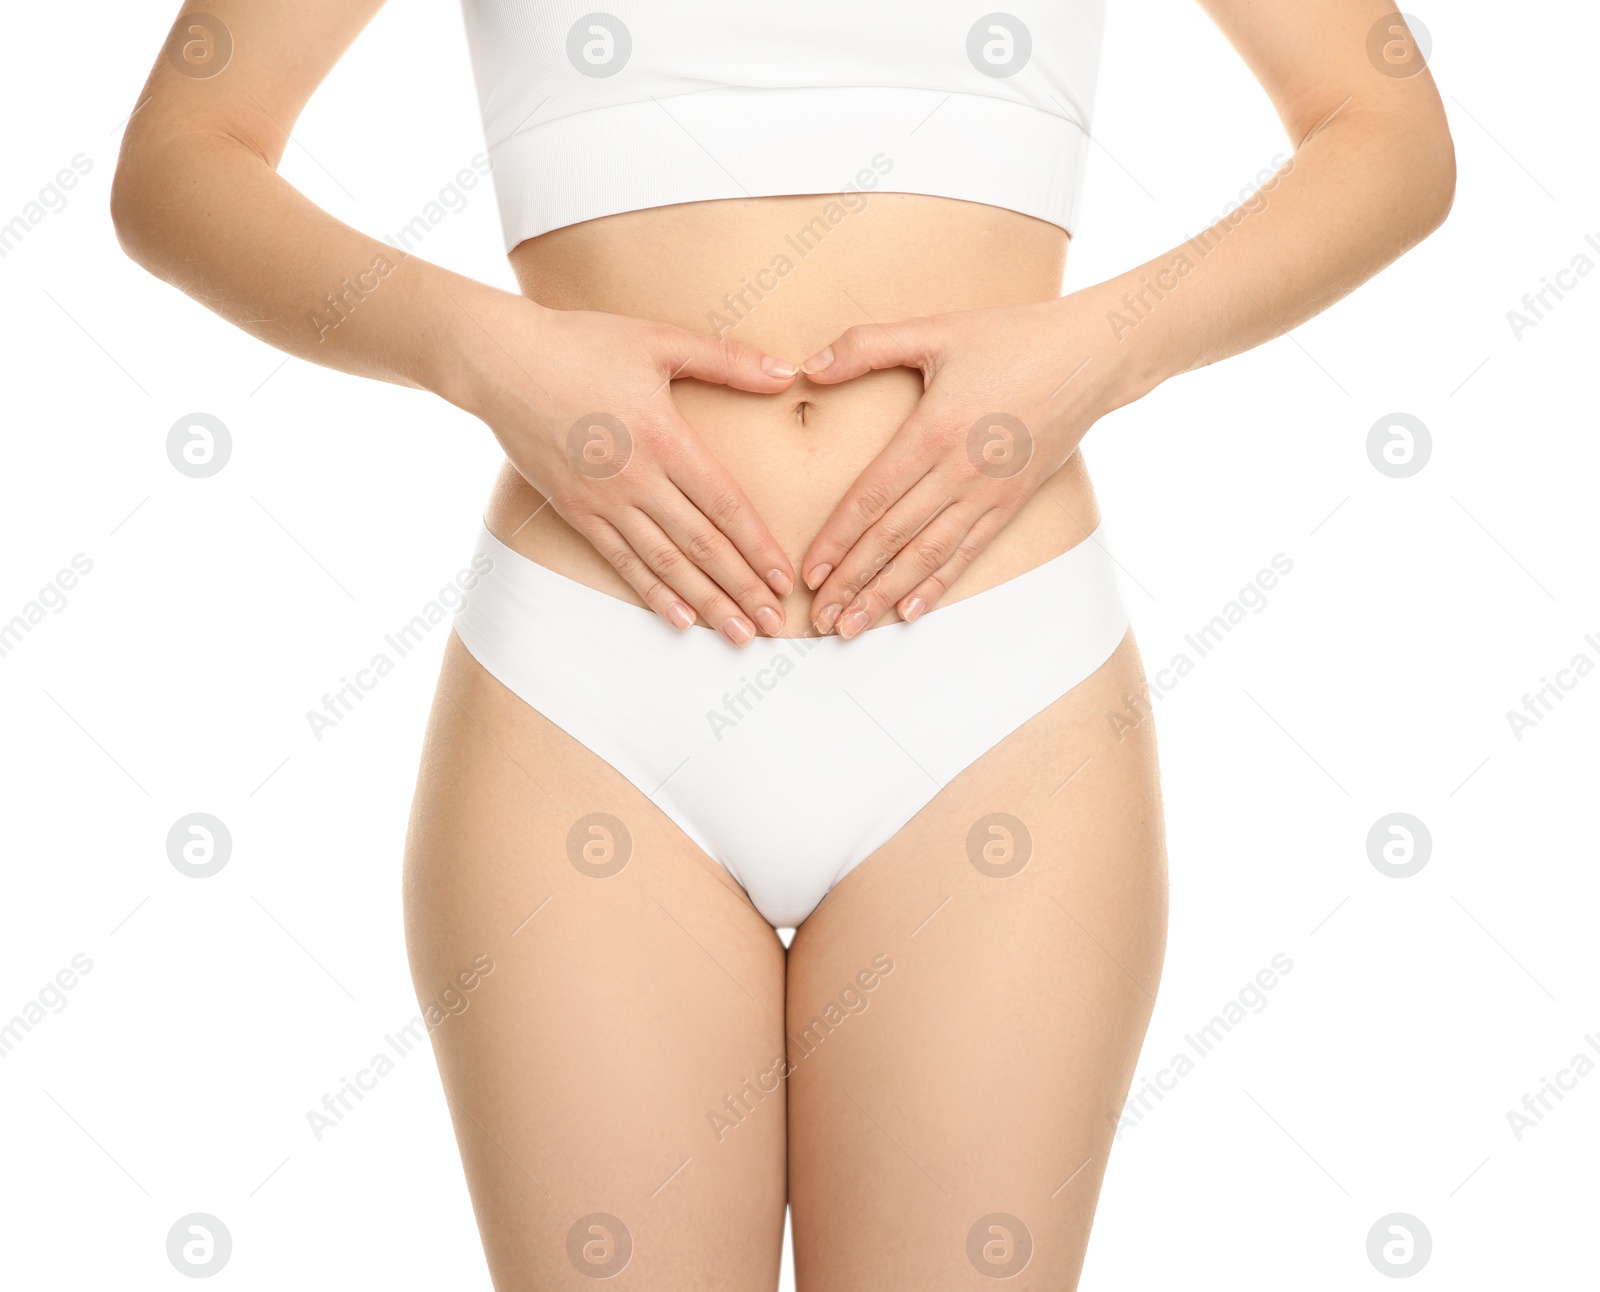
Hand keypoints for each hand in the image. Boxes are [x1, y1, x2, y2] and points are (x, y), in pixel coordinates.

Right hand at [456, 290, 800, 645]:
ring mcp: (604, 501)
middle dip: (743, 589)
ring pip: (666, 563)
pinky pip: (621, 561)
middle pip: (702, 545)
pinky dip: (653, 593)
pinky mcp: (576, 512)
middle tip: (774, 624)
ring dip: (707, 603)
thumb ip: (726, 360)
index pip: (725, 505)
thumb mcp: (659, 341)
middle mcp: (639, 479)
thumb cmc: (582, 344)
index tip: (784, 579)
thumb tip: (784, 374)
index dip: (758, 546)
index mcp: (666, 439)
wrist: (500, 362)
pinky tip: (680, 620)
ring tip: (739, 634)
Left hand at [796, 294, 1123, 636]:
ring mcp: (988, 494)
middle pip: (892, 538)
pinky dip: (936, 585)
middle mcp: (958, 472)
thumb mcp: (935, 330)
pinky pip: (967, 552)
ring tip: (851, 626)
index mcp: (933, 432)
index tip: (810, 572)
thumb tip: (809, 369)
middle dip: (851, 581)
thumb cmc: (1011, 338)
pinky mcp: (1011, 504)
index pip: (872, 499)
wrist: (1092, 358)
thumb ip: (866, 346)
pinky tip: (909, 610)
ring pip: (926, 556)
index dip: (837, 539)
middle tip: (820, 618)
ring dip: (884, 594)